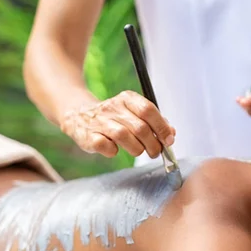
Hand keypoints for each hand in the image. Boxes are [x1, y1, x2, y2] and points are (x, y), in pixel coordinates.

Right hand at [59, 91, 175, 157]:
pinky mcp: (88, 135)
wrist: (78, 115)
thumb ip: (155, 122)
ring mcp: (99, 121)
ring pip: (124, 137)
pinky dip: (113, 151)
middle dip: (153, 144)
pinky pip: (105, 146)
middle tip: (155, 152)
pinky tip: (115, 149)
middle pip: (140, 127)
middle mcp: (113, 107)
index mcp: (127, 98)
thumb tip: (171, 134)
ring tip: (138, 151)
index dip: (162, 127)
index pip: (148, 110)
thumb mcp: (134, 113)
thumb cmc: (114, 118)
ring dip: (136, 149)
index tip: (168, 140)